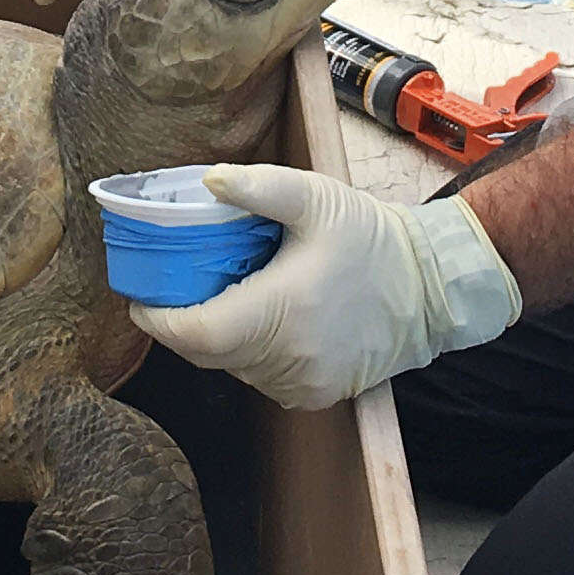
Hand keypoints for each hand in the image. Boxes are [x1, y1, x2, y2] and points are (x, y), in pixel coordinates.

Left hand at [127, 164, 520, 410]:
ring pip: (232, 366)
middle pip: (206, 351)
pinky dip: (250, 353)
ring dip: (218, 337)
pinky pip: (260, 378)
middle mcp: (287, 358)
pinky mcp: (314, 394)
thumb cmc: (373, 240)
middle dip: (182, 322)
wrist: (432, 288)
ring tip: (224, 295)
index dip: (158, 319)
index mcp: (281, 312)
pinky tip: (261, 319)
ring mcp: (301, 383)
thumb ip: (257, 188)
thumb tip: (207, 180)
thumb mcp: (316, 198)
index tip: (140, 298)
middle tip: (174, 288)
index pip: (194, 334)